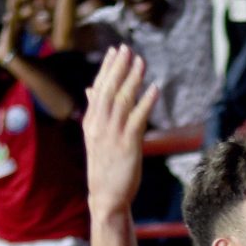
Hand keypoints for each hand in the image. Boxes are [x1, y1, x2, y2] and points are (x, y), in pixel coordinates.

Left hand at [0, 0, 27, 64]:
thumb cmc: (3, 57)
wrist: (10, 58)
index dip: (9, 16)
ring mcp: (14, 25)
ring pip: (15, 11)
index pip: (8, 22)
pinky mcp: (14, 24)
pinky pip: (15, 12)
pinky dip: (17, 4)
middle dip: (16, 5)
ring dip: (17, 2)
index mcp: (7, 33)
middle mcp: (12, 28)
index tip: (9, 11)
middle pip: (14, 14)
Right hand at [83, 45, 159, 214]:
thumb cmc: (105, 166)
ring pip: (122, 101)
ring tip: (141, 62)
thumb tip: (91, 88)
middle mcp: (99, 126)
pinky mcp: (127, 145)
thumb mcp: (95, 137)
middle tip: (128, 48)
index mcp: (91, 122)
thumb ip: (95, 111)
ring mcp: (112, 135)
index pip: (98, 89)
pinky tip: (154, 89)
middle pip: (109, 90)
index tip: (116, 50)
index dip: (107, 68)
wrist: (105, 197)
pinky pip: (137, 119)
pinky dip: (146, 103)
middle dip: (119, 68)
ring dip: (132, 80)